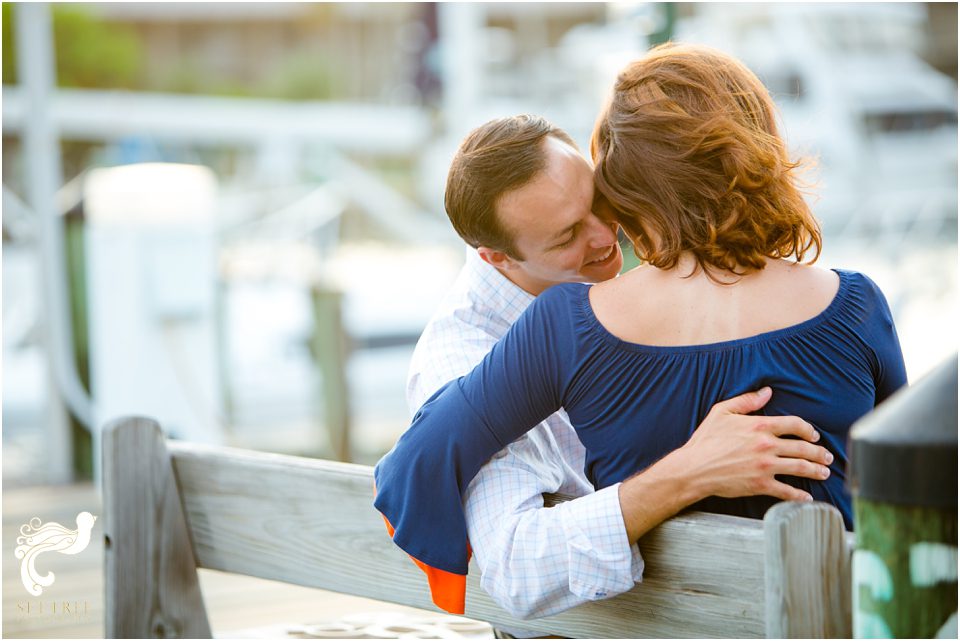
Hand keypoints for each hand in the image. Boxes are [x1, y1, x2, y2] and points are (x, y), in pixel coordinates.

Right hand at [679, 386, 832, 502]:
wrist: (694, 468)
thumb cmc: (705, 440)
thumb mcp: (721, 412)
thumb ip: (746, 400)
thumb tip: (767, 392)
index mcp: (759, 425)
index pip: (795, 424)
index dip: (808, 429)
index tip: (813, 435)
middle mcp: (767, 445)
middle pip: (804, 448)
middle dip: (820, 453)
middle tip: (827, 457)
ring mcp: (765, 467)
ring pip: (801, 468)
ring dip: (817, 471)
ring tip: (824, 473)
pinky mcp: (760, 485)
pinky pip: (786, 491)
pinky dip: (800, 496)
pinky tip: (807, 498)